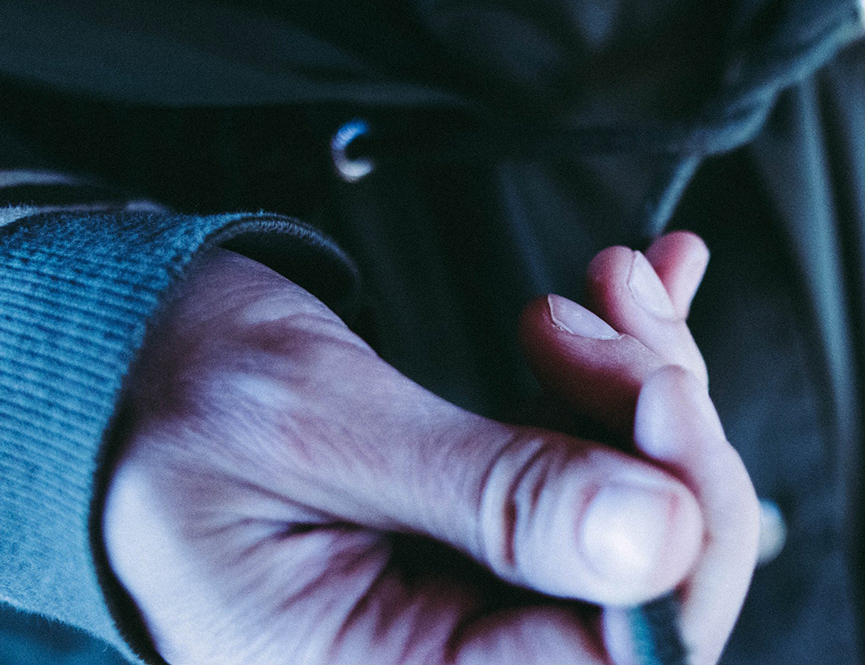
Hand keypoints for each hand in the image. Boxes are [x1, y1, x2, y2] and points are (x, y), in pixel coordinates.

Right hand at [103, 234, 756, 664]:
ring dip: (648, 383)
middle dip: (663, 432)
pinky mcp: (508, 539)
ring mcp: (487, 603)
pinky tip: (633, 300)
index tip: (665, 392)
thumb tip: (662, 540)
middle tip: (609, 310)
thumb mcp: (320, 428)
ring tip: (601, 288)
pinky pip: (613, 472)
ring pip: (650, 515)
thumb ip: (494, 494)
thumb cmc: (178, 403)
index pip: (610, 660)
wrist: (129, 367)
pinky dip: (633, 376)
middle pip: (654, 589)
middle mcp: (448, 662)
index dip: (682, 534)